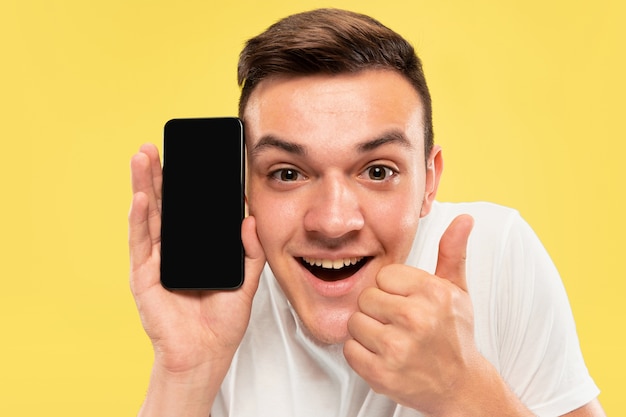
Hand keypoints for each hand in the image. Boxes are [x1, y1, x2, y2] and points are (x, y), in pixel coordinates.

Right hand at [128, 143, 265, 376]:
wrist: (205, 353)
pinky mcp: (144, 274)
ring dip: (145, 185)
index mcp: (195, 247)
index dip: (187, 184)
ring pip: (149, 215)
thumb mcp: (245, 279)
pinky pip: (141, 241)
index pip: (189, 210)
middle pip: (165, 205)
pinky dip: (139, 217)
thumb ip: (249, 250)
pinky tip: (141, 195)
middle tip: (156, 146)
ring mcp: (156, 260)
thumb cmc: (222, 320)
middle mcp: (173, 249)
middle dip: (160, 174)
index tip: (189, 157)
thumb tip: (249, 219)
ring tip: (143, 157)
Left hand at [344, 214, 480, 415]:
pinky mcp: (381, 373)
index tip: (407, 303)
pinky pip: (350, 349)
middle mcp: (416, 319)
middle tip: (399, 324)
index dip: (391, 290)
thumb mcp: (457, 290)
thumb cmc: (454, 335)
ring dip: (368, 332)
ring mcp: (397, 348)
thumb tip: (464, 218)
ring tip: (392, 339)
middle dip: (378, 311)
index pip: (383, 276)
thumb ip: (453, 252)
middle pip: (366, 298)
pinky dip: (361, 354)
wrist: (460, 386)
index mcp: (432, 293)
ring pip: (355, 322)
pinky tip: (383, 356)